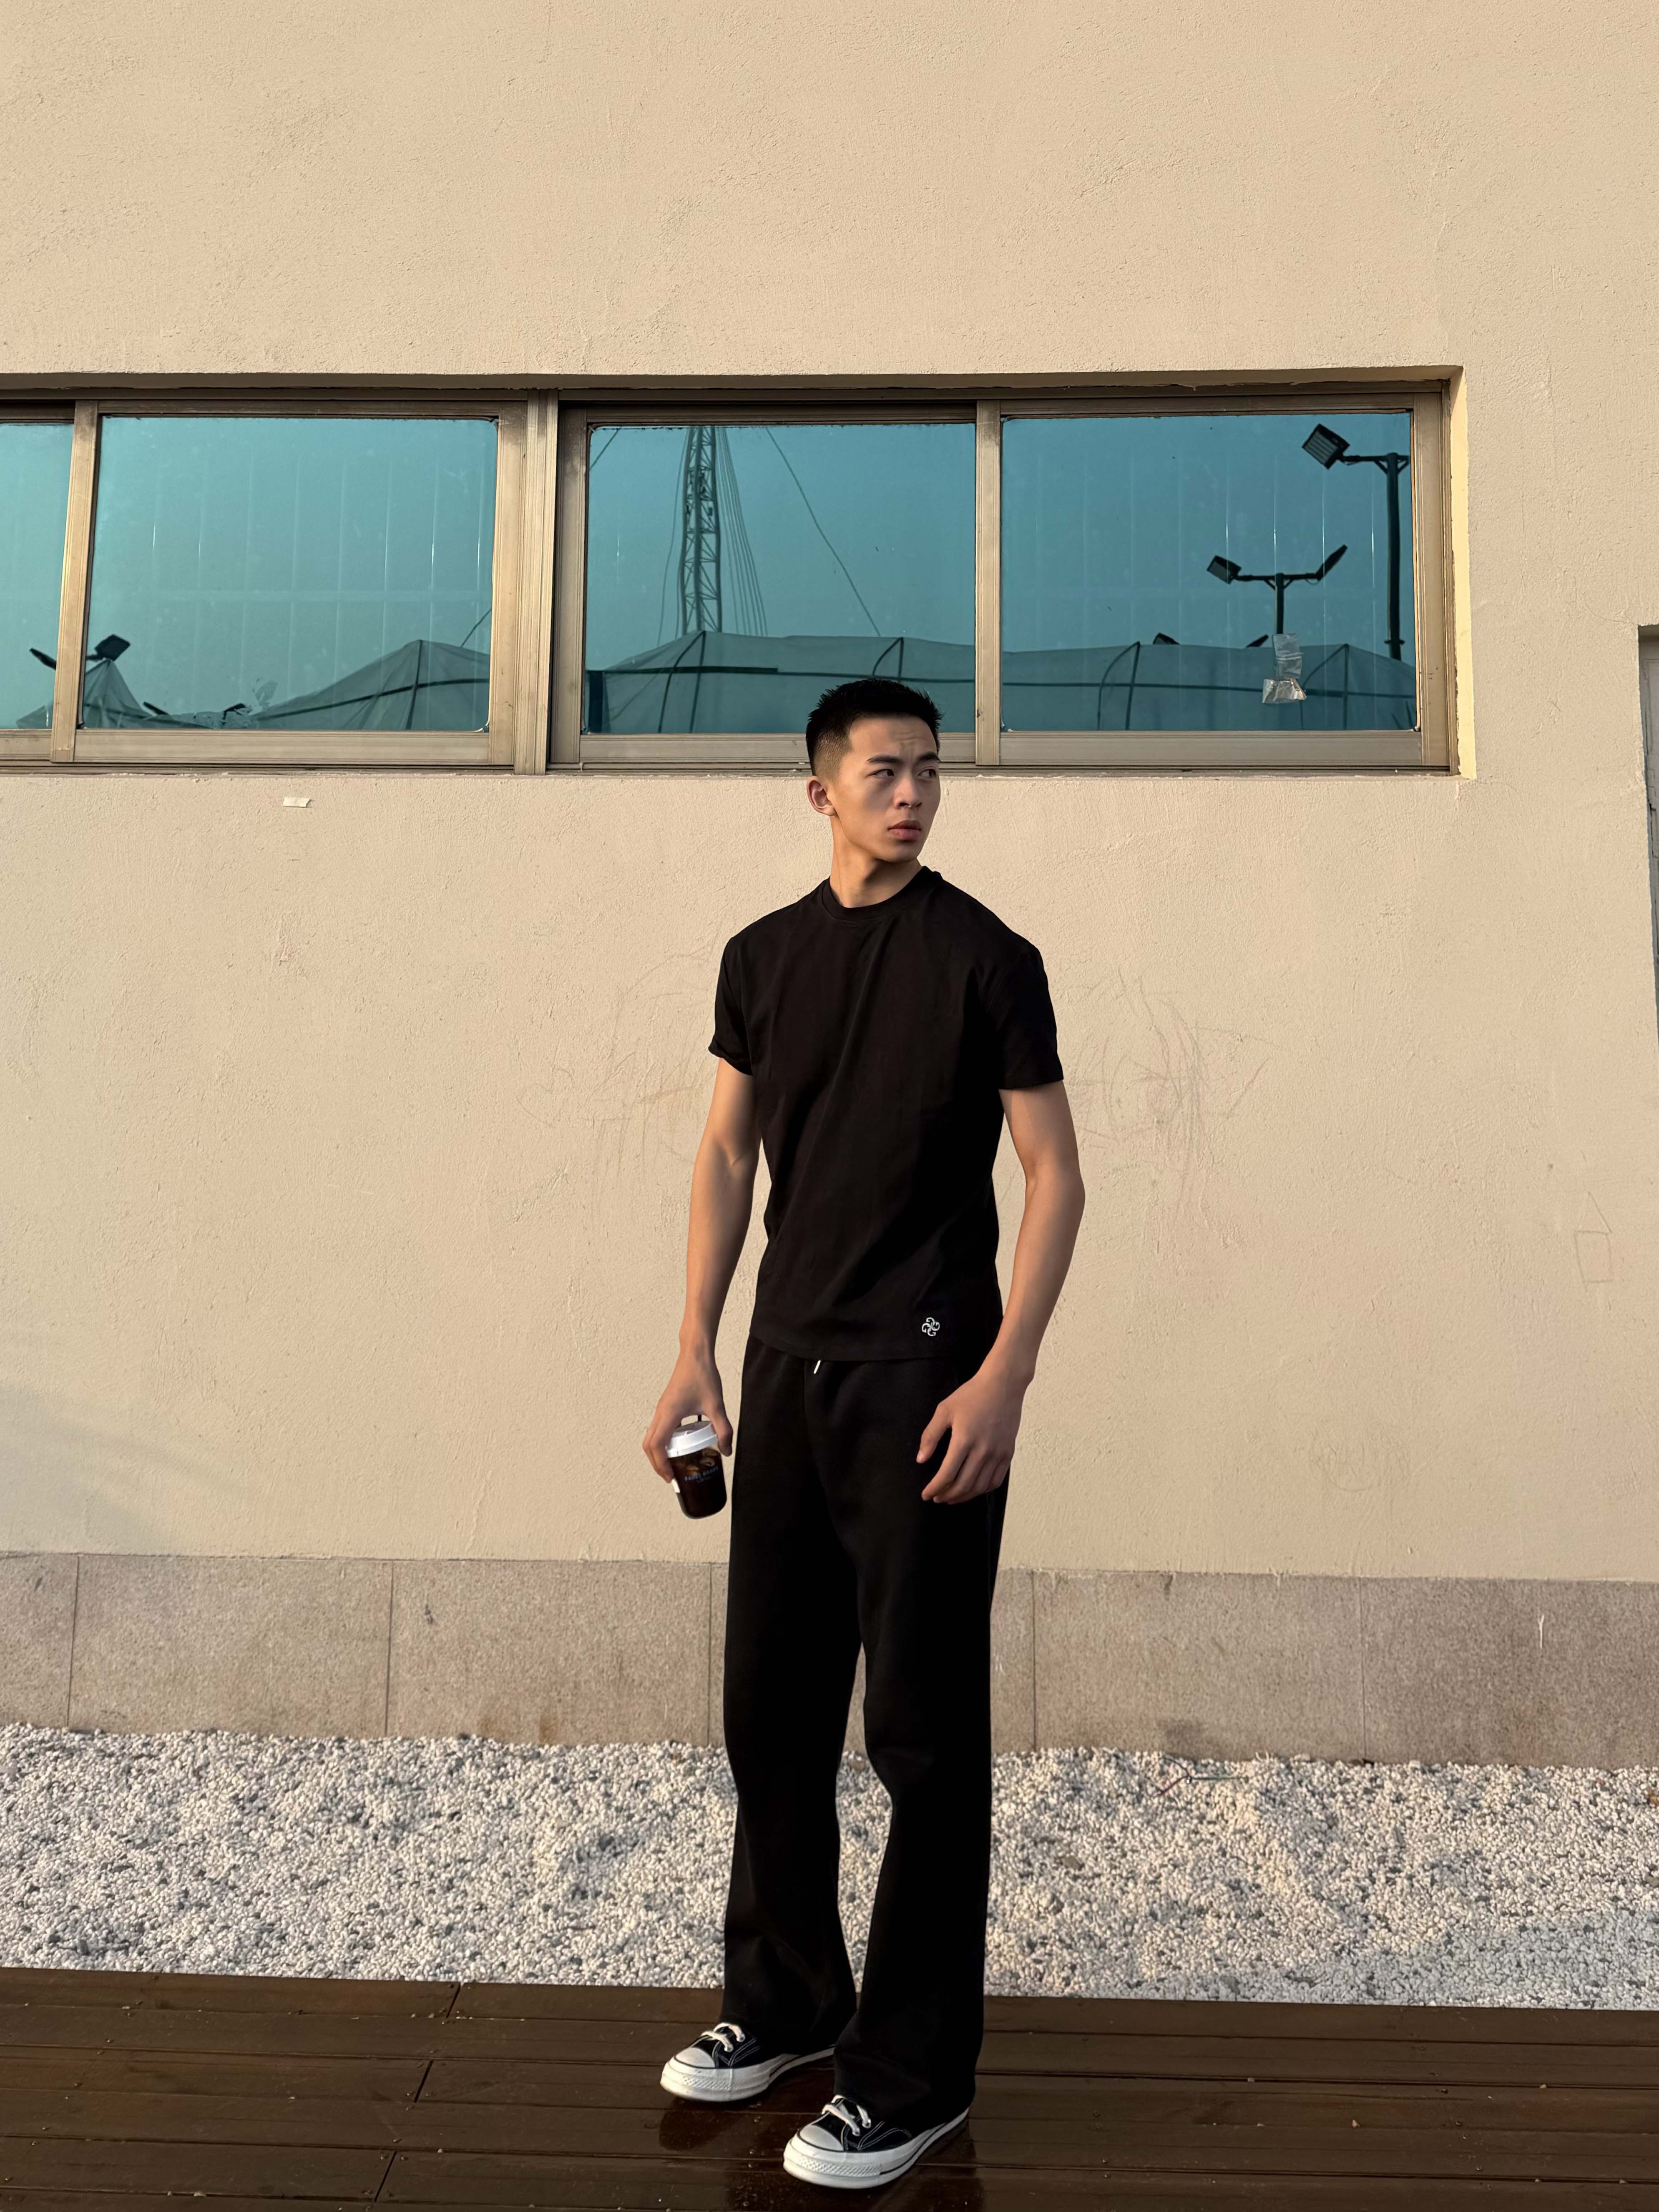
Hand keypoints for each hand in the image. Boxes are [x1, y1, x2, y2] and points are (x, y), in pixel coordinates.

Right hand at [642, 1353, 732, 1483]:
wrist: (695, 1354)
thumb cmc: (702, 1375)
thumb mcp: (716, 1405)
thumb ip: (723, 1429)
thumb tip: (726, 1451)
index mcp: (669, 1415)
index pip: (656, 1447)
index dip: (661, 1466)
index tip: (671, 1478)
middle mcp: (660, 1413)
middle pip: (648, 1445)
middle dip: (656, 1464)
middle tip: (671, 1476)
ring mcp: (661, 1409)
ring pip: (651, 1437)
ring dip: (658, 1453)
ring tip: (674, 1464)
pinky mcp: (666, 1405)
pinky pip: (658, 1428)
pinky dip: (663, 1441)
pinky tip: (681, 1444)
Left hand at [916, 1360, 1026, 1502]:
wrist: (1003, 1384)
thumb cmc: (972, 1394)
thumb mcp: (944, 1410)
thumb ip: (930, 1436)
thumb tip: (921, 1459)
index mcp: (964, 1440)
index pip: (947, 1474)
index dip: (934, 1488)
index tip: (926, 1494)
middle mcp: (983, 1450)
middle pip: (963, 1485)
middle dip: (947, 1495)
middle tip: (937, 1497)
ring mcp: (998, 1453)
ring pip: (980, 1487)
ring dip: (964, 1496)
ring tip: (952, 1497)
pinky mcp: (1008, 1453)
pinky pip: (996, 1480)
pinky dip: (983, 1490)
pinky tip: (973, 1489)